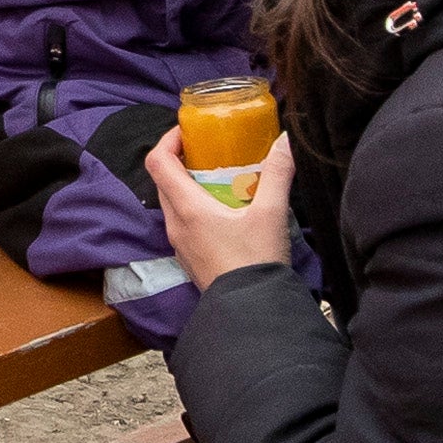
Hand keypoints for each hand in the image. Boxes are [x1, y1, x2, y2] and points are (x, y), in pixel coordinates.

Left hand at [151, 139, 295, 291]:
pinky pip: (183, 221)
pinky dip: (194, 205)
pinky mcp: (189, 257)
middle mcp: (176, 223)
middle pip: (163, 180)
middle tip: (210, 150)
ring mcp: (180, 243)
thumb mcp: (270, 213)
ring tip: (220, 176)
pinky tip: (225, 208)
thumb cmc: (255, 261)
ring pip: (172, 202)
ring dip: (188, 183)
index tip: (190, 131)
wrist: (250, 311)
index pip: (158, 162)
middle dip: (181, 159)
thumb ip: (278, 173)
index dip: (168, 139)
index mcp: (187, 208)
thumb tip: (285, 140)